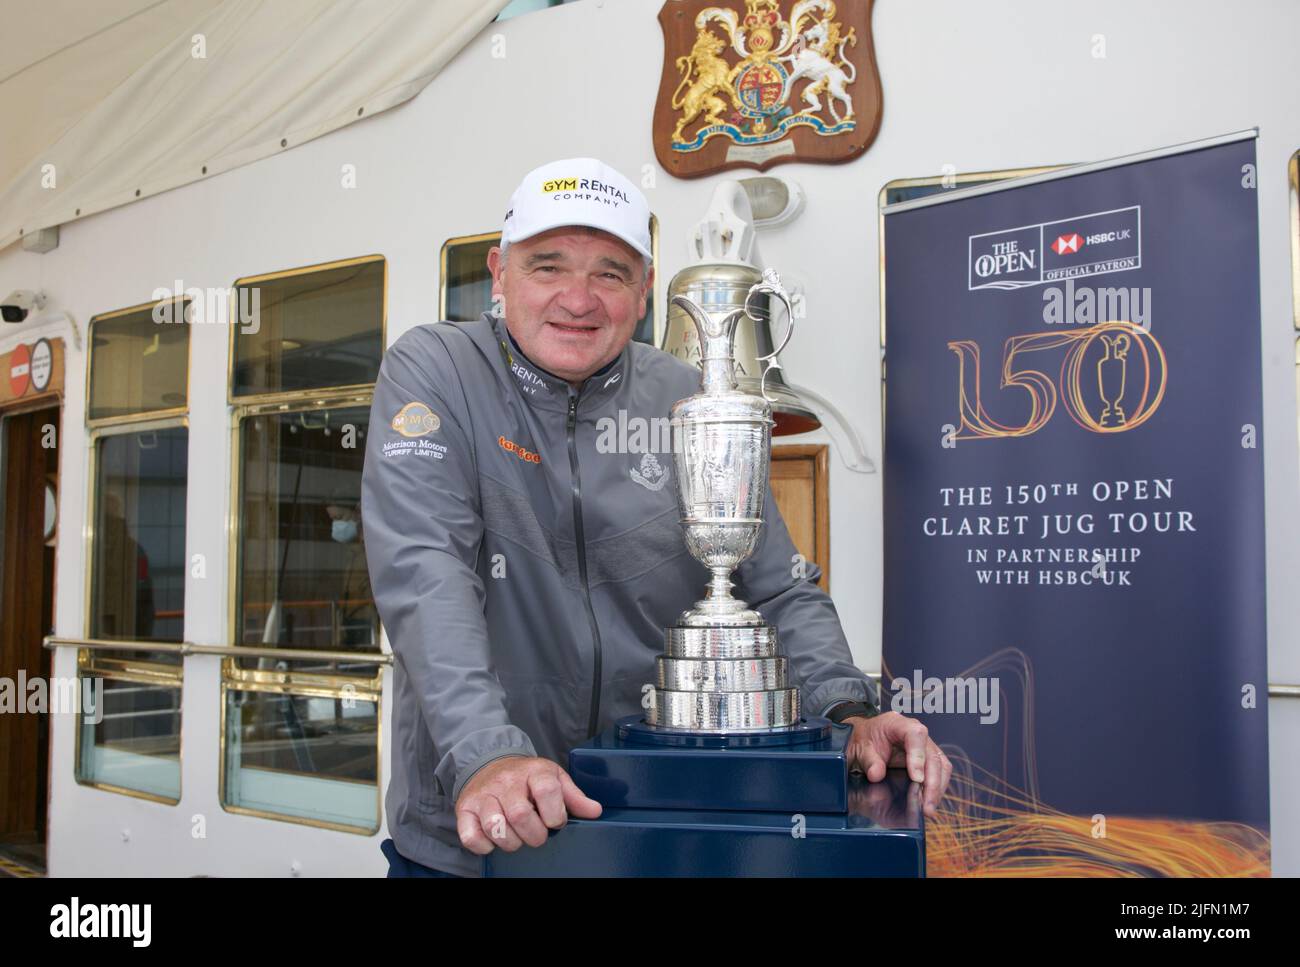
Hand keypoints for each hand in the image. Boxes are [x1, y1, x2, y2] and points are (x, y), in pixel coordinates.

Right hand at [455, 755, 601, 854]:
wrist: (488, 762)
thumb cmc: (525, 777)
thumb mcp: (553, 778)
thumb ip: (573, 796)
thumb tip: (594, 811)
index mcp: (533, 771)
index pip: (547, 790)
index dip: (555, 814)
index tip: (555, 821)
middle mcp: (505, 781)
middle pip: (520, 814)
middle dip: (534, 835)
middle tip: (536, 835)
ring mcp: (483, 795)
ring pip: (495, 826)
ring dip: (511, 842)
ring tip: (517, 837)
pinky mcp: (465, 809)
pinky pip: (471, 837)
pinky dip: (485, 845)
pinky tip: (495, 839)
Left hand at [843, 711, 951, 819]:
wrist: (864, 739)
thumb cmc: (864, 740)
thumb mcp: (860, 748)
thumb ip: (869, 761)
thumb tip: (877, 775)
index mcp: (899, 723)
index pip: (916, 735)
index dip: (918, 756)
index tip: (916, 779)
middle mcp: (917, 733)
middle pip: (933, 755)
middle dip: (933, 783)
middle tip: (927, 806)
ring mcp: (925, 745)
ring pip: (941, 766)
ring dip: (937, 789)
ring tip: (929, 809)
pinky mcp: (927, 758)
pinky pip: (939, 773)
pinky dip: (936, 788)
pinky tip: (928, 803)